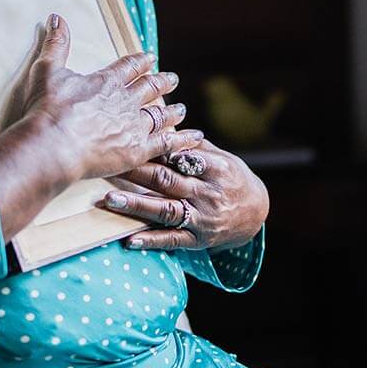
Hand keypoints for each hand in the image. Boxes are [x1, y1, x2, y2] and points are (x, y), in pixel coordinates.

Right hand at [12, 14, 202, 180]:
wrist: (53, 143)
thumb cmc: (48, 109)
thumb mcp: (47, 70)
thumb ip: (56, 44)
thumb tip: (57, 18)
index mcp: (106, 81)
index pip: (129, 67)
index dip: (140, 61)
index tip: (149, 57)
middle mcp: (125, 101)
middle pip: (149, 88)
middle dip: (161, 82)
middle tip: (172, 78)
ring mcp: (133, 125)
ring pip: (160, 115)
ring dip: (172, 111)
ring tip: (181, 108)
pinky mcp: (137, 150)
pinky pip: (166, 143)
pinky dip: (181, 140)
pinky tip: (194, 138)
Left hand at [102, 138, 269, 251]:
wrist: (256, 214)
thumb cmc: (233, 178)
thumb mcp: (223, 158)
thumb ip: (195, 147)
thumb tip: (166, 127)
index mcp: (216, 169)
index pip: (183, 158)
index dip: (157, 151)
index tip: (131, 142)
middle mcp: (209, 194)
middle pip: (168, 181)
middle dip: (138, 173)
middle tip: (111, 165)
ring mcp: (203, 218)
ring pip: (166, 210)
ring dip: (136, 205)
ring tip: (111, 200)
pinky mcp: (198, 240)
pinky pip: (172, 240)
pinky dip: (151, 240)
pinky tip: (130, 240)